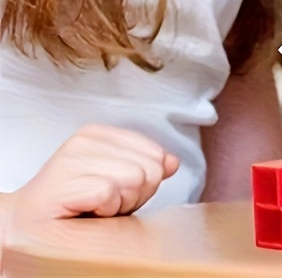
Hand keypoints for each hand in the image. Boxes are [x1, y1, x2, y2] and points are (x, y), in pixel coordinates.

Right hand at [9, 124, 178, 222]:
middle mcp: (85, 141)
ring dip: (120, 204)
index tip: (117, 192)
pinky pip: (110, 193)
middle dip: (136, 194)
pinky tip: (87, 212)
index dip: (145, 180)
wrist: (26, 229)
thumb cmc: (74, 208)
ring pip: (133, 178)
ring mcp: (72, 159)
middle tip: (107, 204)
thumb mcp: (120, 182)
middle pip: (149, 167)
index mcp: (99, 134)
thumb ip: (148, 167)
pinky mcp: (64, 181)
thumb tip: (172, 162)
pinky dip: (105, 209)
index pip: (155, 152)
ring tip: (96, 208)